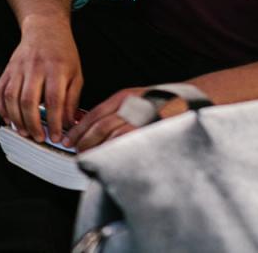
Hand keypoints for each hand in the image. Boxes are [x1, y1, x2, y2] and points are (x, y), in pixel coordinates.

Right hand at [0, 16, 82, 142]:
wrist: (44, 28)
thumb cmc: (63, 53)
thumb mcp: (76, 74)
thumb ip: (72, 99)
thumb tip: (68, 124)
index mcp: (56, 69)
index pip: (54, 100)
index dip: (54, 121)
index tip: (56, 136)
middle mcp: (35, 68)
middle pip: (29, 100)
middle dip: (32, 123)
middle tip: (38, 138)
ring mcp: (18, 68)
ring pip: (12, 97)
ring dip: (16, 118)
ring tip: (24, 132)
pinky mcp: (8, 69)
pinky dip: (1, 107)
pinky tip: (8, 119)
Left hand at [65, 87, 188, 151]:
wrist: (188, 101)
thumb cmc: (161, 102)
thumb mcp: (134, 98)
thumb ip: (116, 111)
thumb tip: (95, 128)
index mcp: (122, 97)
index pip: (94, 114)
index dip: (79, 128)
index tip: (70, 139)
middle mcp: (129, 106)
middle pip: (99, 126)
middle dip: (84, 141)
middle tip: (75, 151)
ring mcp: (140, 119)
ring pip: (111, 136)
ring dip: (96, 148)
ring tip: (87, 157)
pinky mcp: (149, 132)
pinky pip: (128, 144)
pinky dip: (115, 152)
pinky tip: (108, 160)